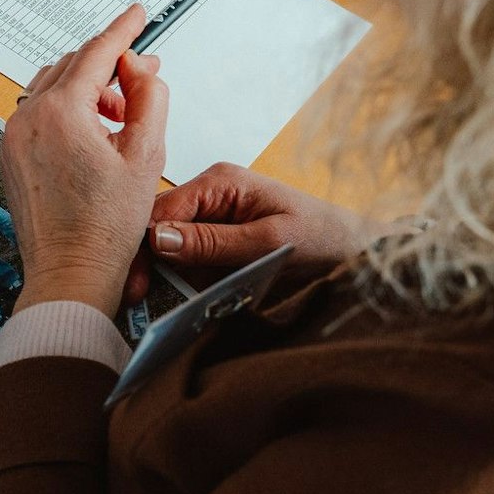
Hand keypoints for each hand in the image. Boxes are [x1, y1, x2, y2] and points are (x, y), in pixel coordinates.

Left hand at [2, 5, 167, 317]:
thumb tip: (141, 67)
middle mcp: (28, 118)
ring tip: (121, 117)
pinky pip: (38, 113)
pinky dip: (67, 110)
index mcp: (61, 112)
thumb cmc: (105, 227)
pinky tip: (93, 134)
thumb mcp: (147, 156)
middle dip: (110, 66)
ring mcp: (14, 136)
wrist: (69, 273)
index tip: (138, 13)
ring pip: (53, 87)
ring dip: (88, 88)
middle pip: (73, 66)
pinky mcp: (10, 155)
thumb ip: (151, 97)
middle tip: (142, 79)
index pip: (97, 51)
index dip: (124, 29)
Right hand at [123, 163, 392, 298]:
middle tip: (135, 303)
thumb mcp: (270, 241)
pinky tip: (171, 307)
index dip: (144, 246)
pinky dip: (180, 287)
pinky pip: (188, 266)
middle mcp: (210, 196)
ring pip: (169, 250)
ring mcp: (213, 222)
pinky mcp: (219, 247)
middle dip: (146, 265)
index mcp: (220, 181)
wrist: (359, 254)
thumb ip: (215, 242)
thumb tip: (159, 240)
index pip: (163, 209)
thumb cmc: (324, 236)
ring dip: (161, 280)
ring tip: (147, 311)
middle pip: (159, 229)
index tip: (134, 285)